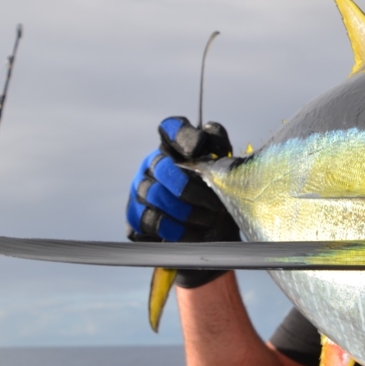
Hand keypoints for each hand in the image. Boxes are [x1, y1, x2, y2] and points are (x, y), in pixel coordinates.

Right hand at [126, 116, 238, 287]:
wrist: (213, 238)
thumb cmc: (220, 200)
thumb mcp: (228, 177)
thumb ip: (222, 156)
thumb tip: (214, 146)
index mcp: (177, 148)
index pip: (171, 127)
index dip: (182, 135)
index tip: (197, 150)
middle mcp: (154, 164)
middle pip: (162, 166)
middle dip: (190, 188)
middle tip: (215, 205)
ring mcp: (140, 189)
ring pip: (155, 194)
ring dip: (187, 212)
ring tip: (209, 221)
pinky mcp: (135, 216)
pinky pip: (151, 220)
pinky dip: (176, 230)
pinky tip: (194, 235)